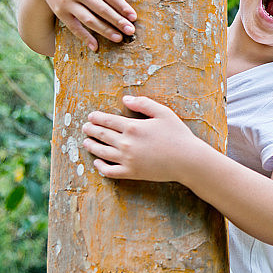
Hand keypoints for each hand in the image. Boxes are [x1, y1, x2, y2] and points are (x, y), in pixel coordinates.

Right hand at [30, 0, 136, 50]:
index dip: (122, 6)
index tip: (133, 17)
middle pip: (101, 9)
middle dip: (117, 21)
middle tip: (131, 31)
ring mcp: (67, 3)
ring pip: (88, 20)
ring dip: (104, 31)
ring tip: (119, 38)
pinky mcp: (61, 12)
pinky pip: (74, 27)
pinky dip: (84, 38)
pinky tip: (96, 46)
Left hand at [81, 95, 201, 180]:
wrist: (188, 160)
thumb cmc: (178, 134)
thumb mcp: (164, 113)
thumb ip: (144, 103)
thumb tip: (125, 99)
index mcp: (133, 127)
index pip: (108, 120)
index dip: (96, 117)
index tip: (90, 116)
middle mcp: (126, 144)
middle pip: (102, 135)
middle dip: (91, 130)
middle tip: (85, 127)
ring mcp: (127, 160)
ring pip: (102, 152)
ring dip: (91, 146)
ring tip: (86, 142)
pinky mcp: (131, 173)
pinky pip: (109, 171)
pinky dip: (100, 167)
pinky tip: (97, 162)